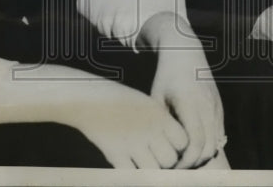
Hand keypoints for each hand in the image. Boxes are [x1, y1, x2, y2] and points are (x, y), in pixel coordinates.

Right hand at [71, 78, 188, 167]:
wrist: (89, 99)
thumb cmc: (121, 100)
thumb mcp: (147, 104)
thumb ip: (163, 123)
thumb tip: (179, 145)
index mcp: (159, 115)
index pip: (182, 141)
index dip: (178, 145)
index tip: (170, 143)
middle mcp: (148, 129)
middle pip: (170, 159)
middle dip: (165, 160)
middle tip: (156, 154)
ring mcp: (132, 143)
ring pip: (154, 170)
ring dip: (151, 169)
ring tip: (143, 160)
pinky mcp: (115, 154)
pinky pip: (132, 174)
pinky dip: (132, 173)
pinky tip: (129, 164)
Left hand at [150, 36, 225, 167]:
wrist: (185, 52)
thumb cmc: (165, 76)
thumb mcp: (156, 98)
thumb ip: (160, 123)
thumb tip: (155, 151)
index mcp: (190, 103)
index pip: (195, 142)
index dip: (186, 160)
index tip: (172, 167)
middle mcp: (207, 105)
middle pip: (208, 147)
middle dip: (194, 163)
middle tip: (177, 168)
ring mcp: (215, 106)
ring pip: (216, 142)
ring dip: (202, 156)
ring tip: (185, 160)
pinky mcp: (219, 107)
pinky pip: (218, 134)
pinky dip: (209, 146)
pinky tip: (194, 148)